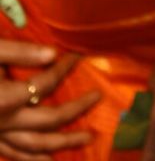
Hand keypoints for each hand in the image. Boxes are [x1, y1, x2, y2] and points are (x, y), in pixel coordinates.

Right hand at [0, 40, 99, 160]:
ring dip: (61, 144)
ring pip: (33, 146)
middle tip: (97, 98)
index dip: (65, 67)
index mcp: (5, 99)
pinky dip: (31, 158)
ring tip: (86, 141)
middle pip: (49, 121)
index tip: (79, 54)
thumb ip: (19, 53)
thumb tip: (52, 54)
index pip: (46, 83)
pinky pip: (13, 154)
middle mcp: (3, 123)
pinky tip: (45, 159)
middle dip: (76, 110)